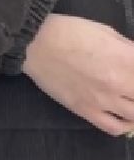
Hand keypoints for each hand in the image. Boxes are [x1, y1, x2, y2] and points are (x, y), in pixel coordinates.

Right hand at [22, 14, 133, 135]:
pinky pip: (114, 128)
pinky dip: (125, 126)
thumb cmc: (71, 31)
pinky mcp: (86, 110)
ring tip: (131, 102)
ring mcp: (103, 99)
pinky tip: (125, 119)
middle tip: (132, 89)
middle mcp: (121, 83)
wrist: (35, 43)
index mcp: (128, 59)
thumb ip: (129, 49)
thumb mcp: (107, 32)